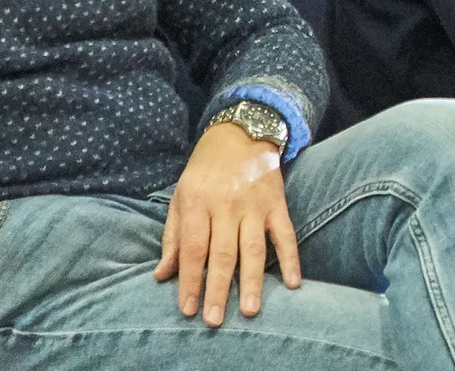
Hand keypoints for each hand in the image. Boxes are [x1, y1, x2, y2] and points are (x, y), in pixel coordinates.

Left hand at [154, 123, 299, 326]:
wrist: (240, 133)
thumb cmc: (204, 171)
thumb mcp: (180, 196)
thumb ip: (172, 236)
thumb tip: (162, 275)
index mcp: (197, 202)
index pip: (192, 248)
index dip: (189, 280)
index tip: (188, 309)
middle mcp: (225, 204)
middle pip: (221, 253)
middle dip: (217, 289)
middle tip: (215, 320)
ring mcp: (254, 205)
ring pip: (252, 249)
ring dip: (252, 281)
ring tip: (250, 310)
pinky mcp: (277, 204)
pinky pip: (285, 234)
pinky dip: (291, 259)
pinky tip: (292, 284)